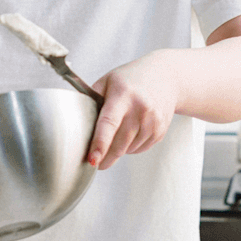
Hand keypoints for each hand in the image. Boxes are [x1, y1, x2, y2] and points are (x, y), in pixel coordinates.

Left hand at [87, 53, 180, 169]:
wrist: (166, 77)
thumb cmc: (130, 79)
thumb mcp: (108, 81)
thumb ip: (91, 100)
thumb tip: (75, 123)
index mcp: (123, 95)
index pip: (109, 123)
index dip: (100, 144)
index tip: (92, 160)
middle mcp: (140, 109)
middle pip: (119, 144)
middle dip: (105, 158)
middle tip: (95, 163)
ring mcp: (153, 121)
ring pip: (129, 150)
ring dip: (118, 150)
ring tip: (117, 134)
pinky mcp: (160, 131)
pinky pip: (140, 149)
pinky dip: (131, 147)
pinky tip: (131, 133)